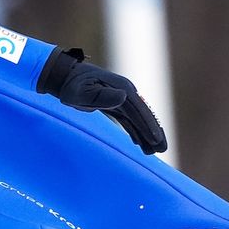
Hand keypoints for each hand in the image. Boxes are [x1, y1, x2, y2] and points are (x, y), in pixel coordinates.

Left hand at [37, 48, 167, 154]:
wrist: (65, 77)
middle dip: (154, 132)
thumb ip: (100, 96)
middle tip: (163, 149)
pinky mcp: (115, 104)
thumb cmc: (71, 86)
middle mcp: (125, 92)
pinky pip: (129, 119)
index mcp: (121, 89)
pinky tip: (140, 143)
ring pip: (137, 118)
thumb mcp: (82, 92)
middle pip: (143, 114)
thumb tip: (123, 97)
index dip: (149, 126)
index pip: (139, 110)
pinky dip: (135, 130)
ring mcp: (121, 98)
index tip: (156, 140)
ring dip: (146, 134)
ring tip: (154, 151)